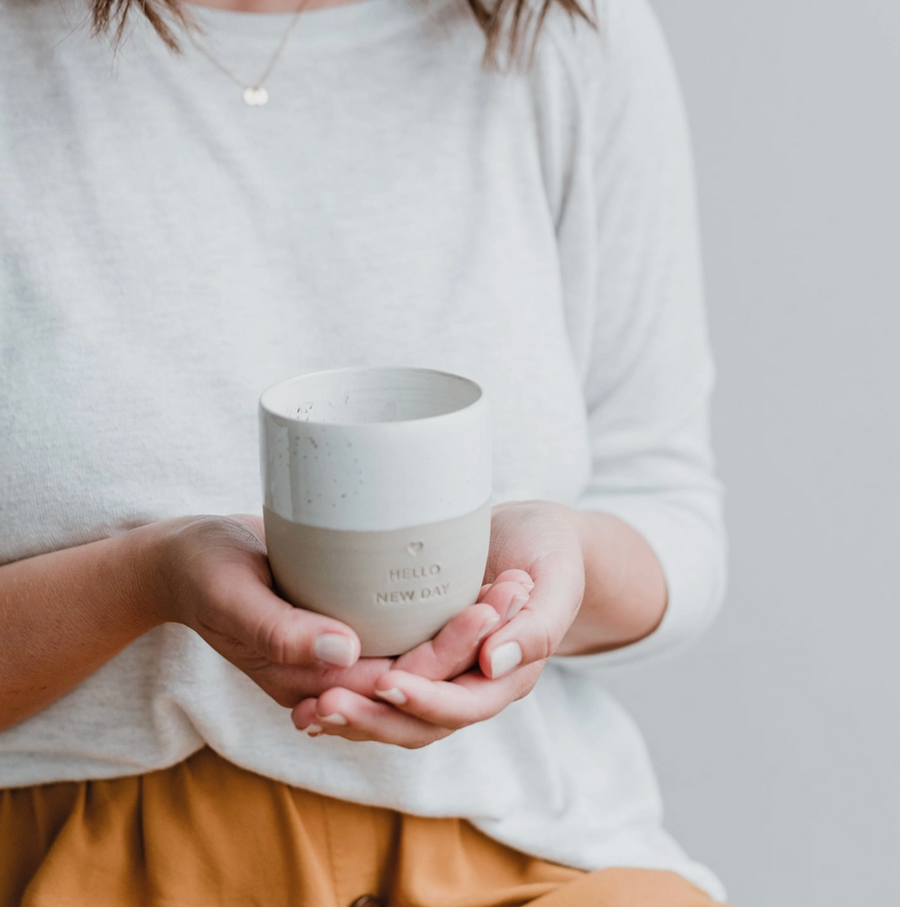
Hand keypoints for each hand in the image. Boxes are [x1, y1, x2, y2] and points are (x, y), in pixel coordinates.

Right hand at [155, 515, 533, 712]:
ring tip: (513, 583)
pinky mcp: (346, 625)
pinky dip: (441, 611)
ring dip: (467, 628)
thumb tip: (345, 652)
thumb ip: (281, 632)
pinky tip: (476, 579)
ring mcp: (341, 653)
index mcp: (307, 683)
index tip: (490, 609)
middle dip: (472, 639)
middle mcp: (334, 677)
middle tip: (517, 588)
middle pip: (419, 672)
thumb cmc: (201, 573)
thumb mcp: (232, 597)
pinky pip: (404, 630)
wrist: (183, 561)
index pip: (394, 683)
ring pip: (419, 655)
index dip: (447, 653)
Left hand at [292, 501, 586, 746]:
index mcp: (508, 676)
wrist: (535, 538)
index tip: (385, 682)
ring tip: (304, 708)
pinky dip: (349, 693)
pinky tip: (305, 691)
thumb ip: (537, 625)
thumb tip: (494, 662)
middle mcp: (471, 685)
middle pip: (418, 723)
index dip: (424, 699)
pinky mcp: (417, 657)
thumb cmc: (551, 552)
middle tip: (322, 704)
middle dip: (371, 717)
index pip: (462, 705)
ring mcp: (442, 676)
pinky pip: (381, 688)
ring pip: (393, 714)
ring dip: (351, 716)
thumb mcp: (556, 579)